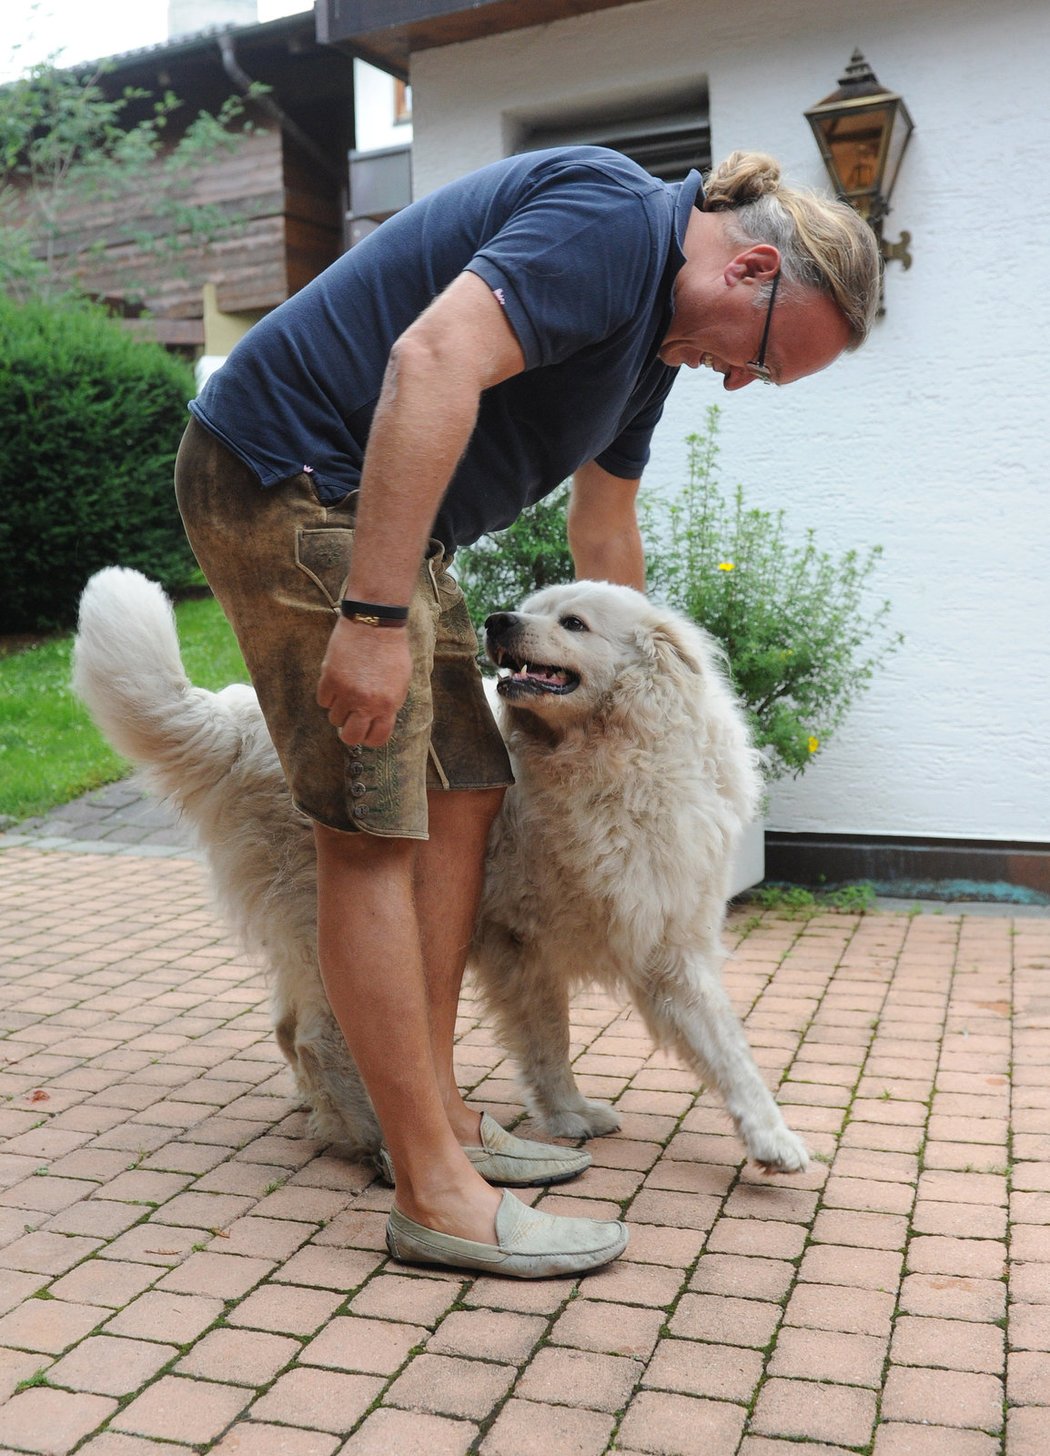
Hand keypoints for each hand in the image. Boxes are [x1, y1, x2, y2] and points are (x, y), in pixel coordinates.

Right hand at [316, 618, 411, 747]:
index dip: (370, 737)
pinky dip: (328, 695)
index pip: (376, 739)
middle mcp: (366, 703)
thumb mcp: (400, 683)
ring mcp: (346, 693)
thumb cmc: (391, 652)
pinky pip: (323, 701)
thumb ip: (389, 705)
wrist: (374, 625)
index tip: (366, 730)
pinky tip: (337, 681)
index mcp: (387, 705)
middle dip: (350, 732)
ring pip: (334, 718)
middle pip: (350, 737)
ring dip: (339, 709)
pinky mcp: (329, 679)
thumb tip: (377, 722)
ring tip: (347, 692)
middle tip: (350, 720)